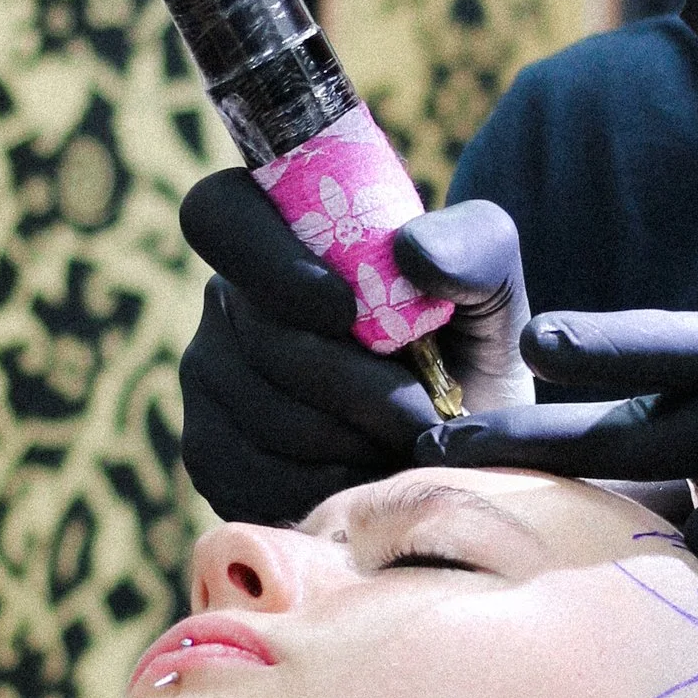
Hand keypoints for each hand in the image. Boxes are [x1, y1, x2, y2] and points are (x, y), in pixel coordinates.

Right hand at [178, 175, 531, 522]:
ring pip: (265, 415)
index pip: (221, 212)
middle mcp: (227, 301)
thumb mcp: (490, 291)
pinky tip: (368, 477)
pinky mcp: (210, 456)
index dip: (270, 262)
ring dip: (353, 439)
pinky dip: (329, 485)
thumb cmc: (468, 353)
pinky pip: (257, 476)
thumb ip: (471, 248)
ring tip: (401, 442)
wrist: (460, 449)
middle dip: (355, 386)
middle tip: (419, 412)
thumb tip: (410, 253)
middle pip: (263, 339)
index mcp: (276, 231)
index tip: (345, 311)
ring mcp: (207, 380)